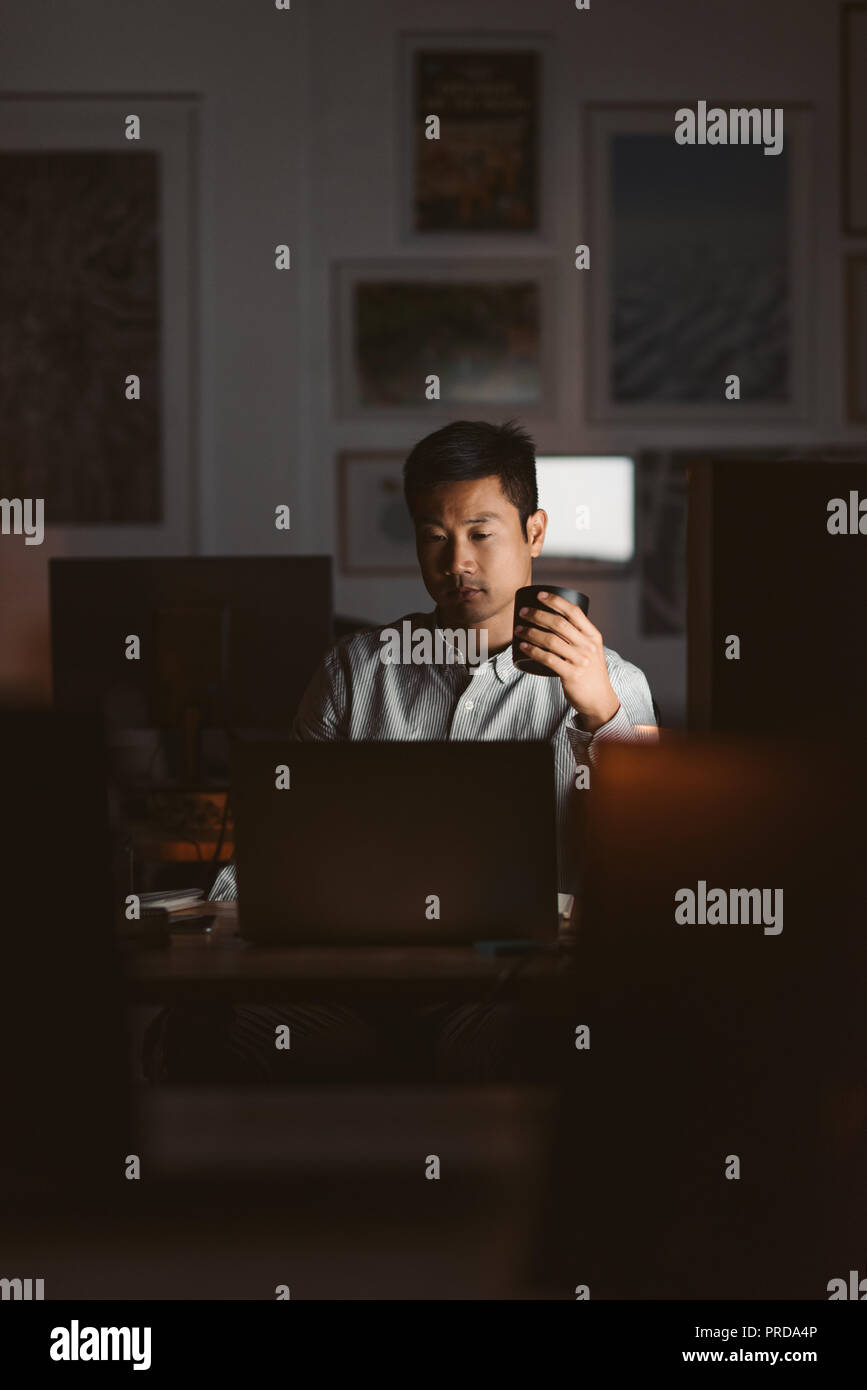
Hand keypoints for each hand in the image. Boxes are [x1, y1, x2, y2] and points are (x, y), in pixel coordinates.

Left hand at [515, 590, 620, 731]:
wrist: (600, 699)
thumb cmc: (591, 673)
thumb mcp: (591, 651)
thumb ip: (578, 637)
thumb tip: (553, 622)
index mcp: (593, 636)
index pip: (574, 612)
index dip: (555, 601)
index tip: (539, 595)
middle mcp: (588, 646)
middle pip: (559, 623)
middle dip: (538, 614)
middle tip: (523, 612)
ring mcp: (580, 660)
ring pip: (550, 640)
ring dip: (531, 632)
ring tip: (518, 629)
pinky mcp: (571, 675)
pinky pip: (547, 659)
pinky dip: (532, 651)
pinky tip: (522, 646)